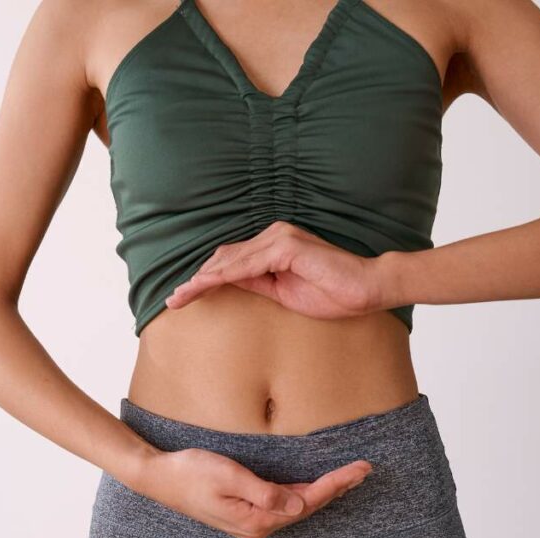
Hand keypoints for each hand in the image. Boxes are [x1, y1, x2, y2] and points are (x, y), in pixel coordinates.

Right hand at [131, 446, 372, 537]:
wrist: (159, 478)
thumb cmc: (190, 472)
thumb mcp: (228, 477)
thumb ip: (264, 493)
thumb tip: (298, 506)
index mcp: (256, 520)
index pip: (307, 501)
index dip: (335, 484)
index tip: (359, 469)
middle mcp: (258, 528)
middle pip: (308, 507)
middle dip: (338, 488)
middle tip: (365, 470)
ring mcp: (252, 523)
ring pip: (298, 507)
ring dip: (324, 492)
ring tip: (350, 477)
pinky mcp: (246, 513)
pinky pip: (284, 505)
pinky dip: (304, 494)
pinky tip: (317, 486)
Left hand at [164, 220, 388, 319]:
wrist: (366, 289)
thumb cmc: (332, 293)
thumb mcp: (285, 293)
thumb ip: (258, 284)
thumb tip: (229, 284)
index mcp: (274, 246)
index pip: (232, 262)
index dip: (206, 279)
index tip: (185, 298)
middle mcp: (274, 235)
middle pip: (224, 258)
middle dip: (197, 279)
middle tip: (173, 300)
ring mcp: (280, 238)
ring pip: (230, 261)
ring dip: (203, 280)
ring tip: (181, 297)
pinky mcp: (287, 247)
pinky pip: (247, 265)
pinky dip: (223, 277)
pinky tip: (204, 287)